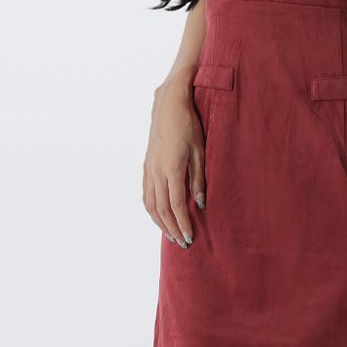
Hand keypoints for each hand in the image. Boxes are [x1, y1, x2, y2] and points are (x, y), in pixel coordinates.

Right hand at [142, 70, 204, 247]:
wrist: (169, 103)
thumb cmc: (189, 124)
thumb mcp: (200, 149)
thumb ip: (199, 178)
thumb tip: (201, 203)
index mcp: (172, 168)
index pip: (177, 204)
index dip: (183, 223)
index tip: (191, 237)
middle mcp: (157, 171)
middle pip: (162, 209)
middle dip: (172, 228)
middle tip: (183, 243)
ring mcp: (149, 168)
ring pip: (151, 203)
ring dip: (160, 222)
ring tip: (171, 235)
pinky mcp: (146, 164)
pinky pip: (146, 193)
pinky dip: (151, 209)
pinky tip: (158, 215)